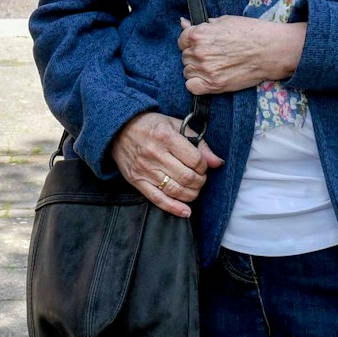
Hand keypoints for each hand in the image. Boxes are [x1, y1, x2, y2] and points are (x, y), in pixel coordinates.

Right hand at [109, 110, 223, 217]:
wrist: (119, 130)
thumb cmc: (151, 126)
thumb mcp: (175, 125)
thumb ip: (198, 143)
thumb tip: (217, 162)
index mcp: (165, 136)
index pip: (195, 159)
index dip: (204, 166)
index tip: (203, 166)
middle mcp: (154, 154)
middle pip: (187, 177)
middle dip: (200, 182)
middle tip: (200, 179)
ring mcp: (145, 169)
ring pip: (175, 190)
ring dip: (191, 194)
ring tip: (194, 190)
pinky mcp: (137, 181)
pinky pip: (158, 199)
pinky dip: (174, 208)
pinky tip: (185, 211)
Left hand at [178, 16, 305, 95]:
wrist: (270, 49)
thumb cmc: (250, 32)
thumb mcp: (224, 21)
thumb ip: (201, 26)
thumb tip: (184, 23)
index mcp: (199, 34)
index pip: (182, 40)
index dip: (190, 42)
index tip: (199, 45)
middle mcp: (199, 52)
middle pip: (185, 56)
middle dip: (195, 55)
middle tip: (212, 55)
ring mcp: (206, 69)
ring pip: (187, 71)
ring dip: (196, 70)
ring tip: (213, 66)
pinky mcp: (214, 84)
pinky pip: (191, 86)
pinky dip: (196, 84)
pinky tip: (208, 78)